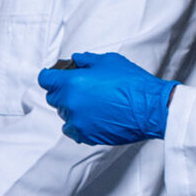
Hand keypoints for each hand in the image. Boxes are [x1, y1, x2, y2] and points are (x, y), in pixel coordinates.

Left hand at [37, 51, 177, 144]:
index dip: (50, 76)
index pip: (45, 79)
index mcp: (71, 83)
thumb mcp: (108, 61)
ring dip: (72, 107)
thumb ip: (86, 60)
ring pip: (64, 114)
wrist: (150, 108)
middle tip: (80, 87)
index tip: (55, 75)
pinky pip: (72, 129)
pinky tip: (91, 117)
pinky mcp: (86, 135)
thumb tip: (76, 60)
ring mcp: (77, 121)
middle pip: (53, 97)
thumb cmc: (132, 83)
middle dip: (62, 91)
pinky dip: (78, 123)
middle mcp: (70, 103)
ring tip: (92, 103)